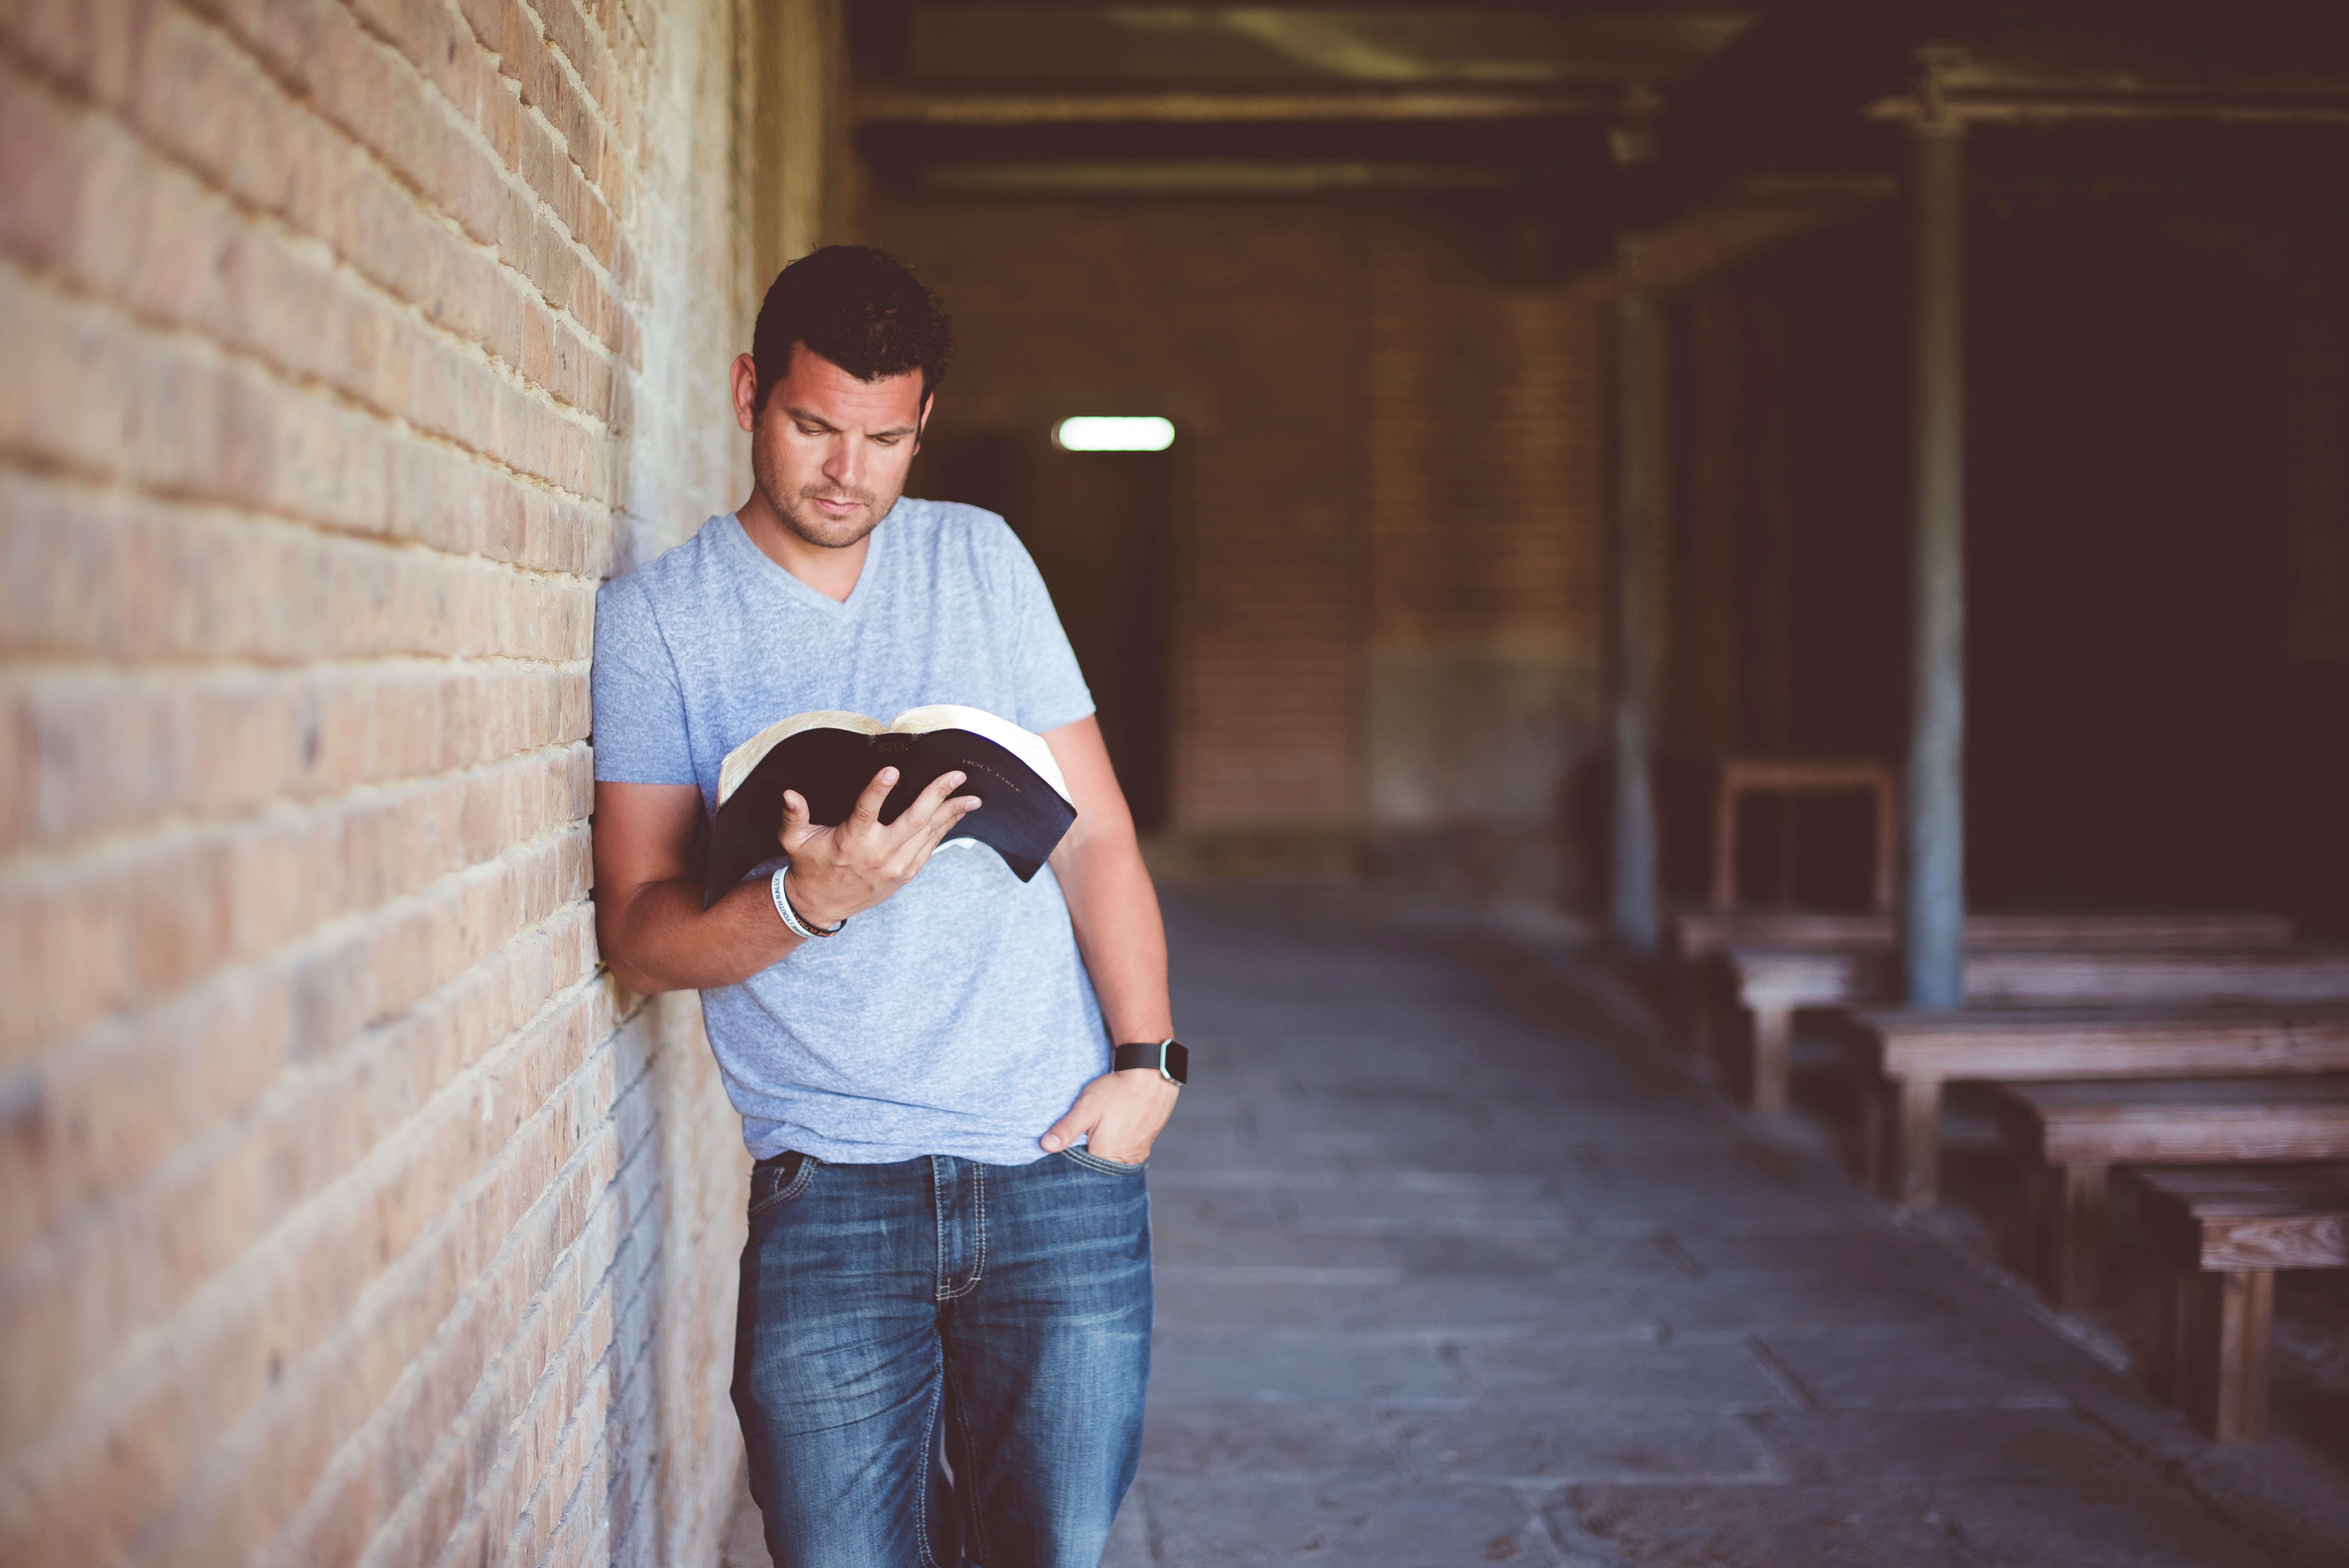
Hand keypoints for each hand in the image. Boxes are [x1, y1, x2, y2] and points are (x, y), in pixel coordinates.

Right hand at [777, 766, 978, 927]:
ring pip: (929, 834)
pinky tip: (956, 814)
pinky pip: (930, 847)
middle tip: (956, 775)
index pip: (866, 810)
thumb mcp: (795, 841)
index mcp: (851, 841)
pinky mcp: (905, 873)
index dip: (879, 790)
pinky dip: (945, 829)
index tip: (893, 770)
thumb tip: (789, 794)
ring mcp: (896, 865)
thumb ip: (793, 816)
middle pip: (913, 820)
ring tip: (971, 796)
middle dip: (937, 795)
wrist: (821, 905)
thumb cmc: (810, 865)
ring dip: (951, 813)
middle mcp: (877, 853)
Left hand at [1040, 1068, 1179, 1164]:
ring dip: (1102, 1152)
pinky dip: (1115, 1147)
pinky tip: (1111, 1132)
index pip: (1083, 1173)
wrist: (1152, 1076)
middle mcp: (1125, 1161)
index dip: (1071, 1163)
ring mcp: (1137, 1154)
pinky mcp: (1145, 1145)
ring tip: (1096, 1134)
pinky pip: (1125, 1154)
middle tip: (1082, 1137)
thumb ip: (1067, 1129)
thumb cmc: (1118, 1090)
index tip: (1064, 1151)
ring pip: (1112, 1161)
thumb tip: (1046, 1146)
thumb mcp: (1087, 1106)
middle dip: (1087, 1158)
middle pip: (1099, 1169)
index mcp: (1107, 1157)